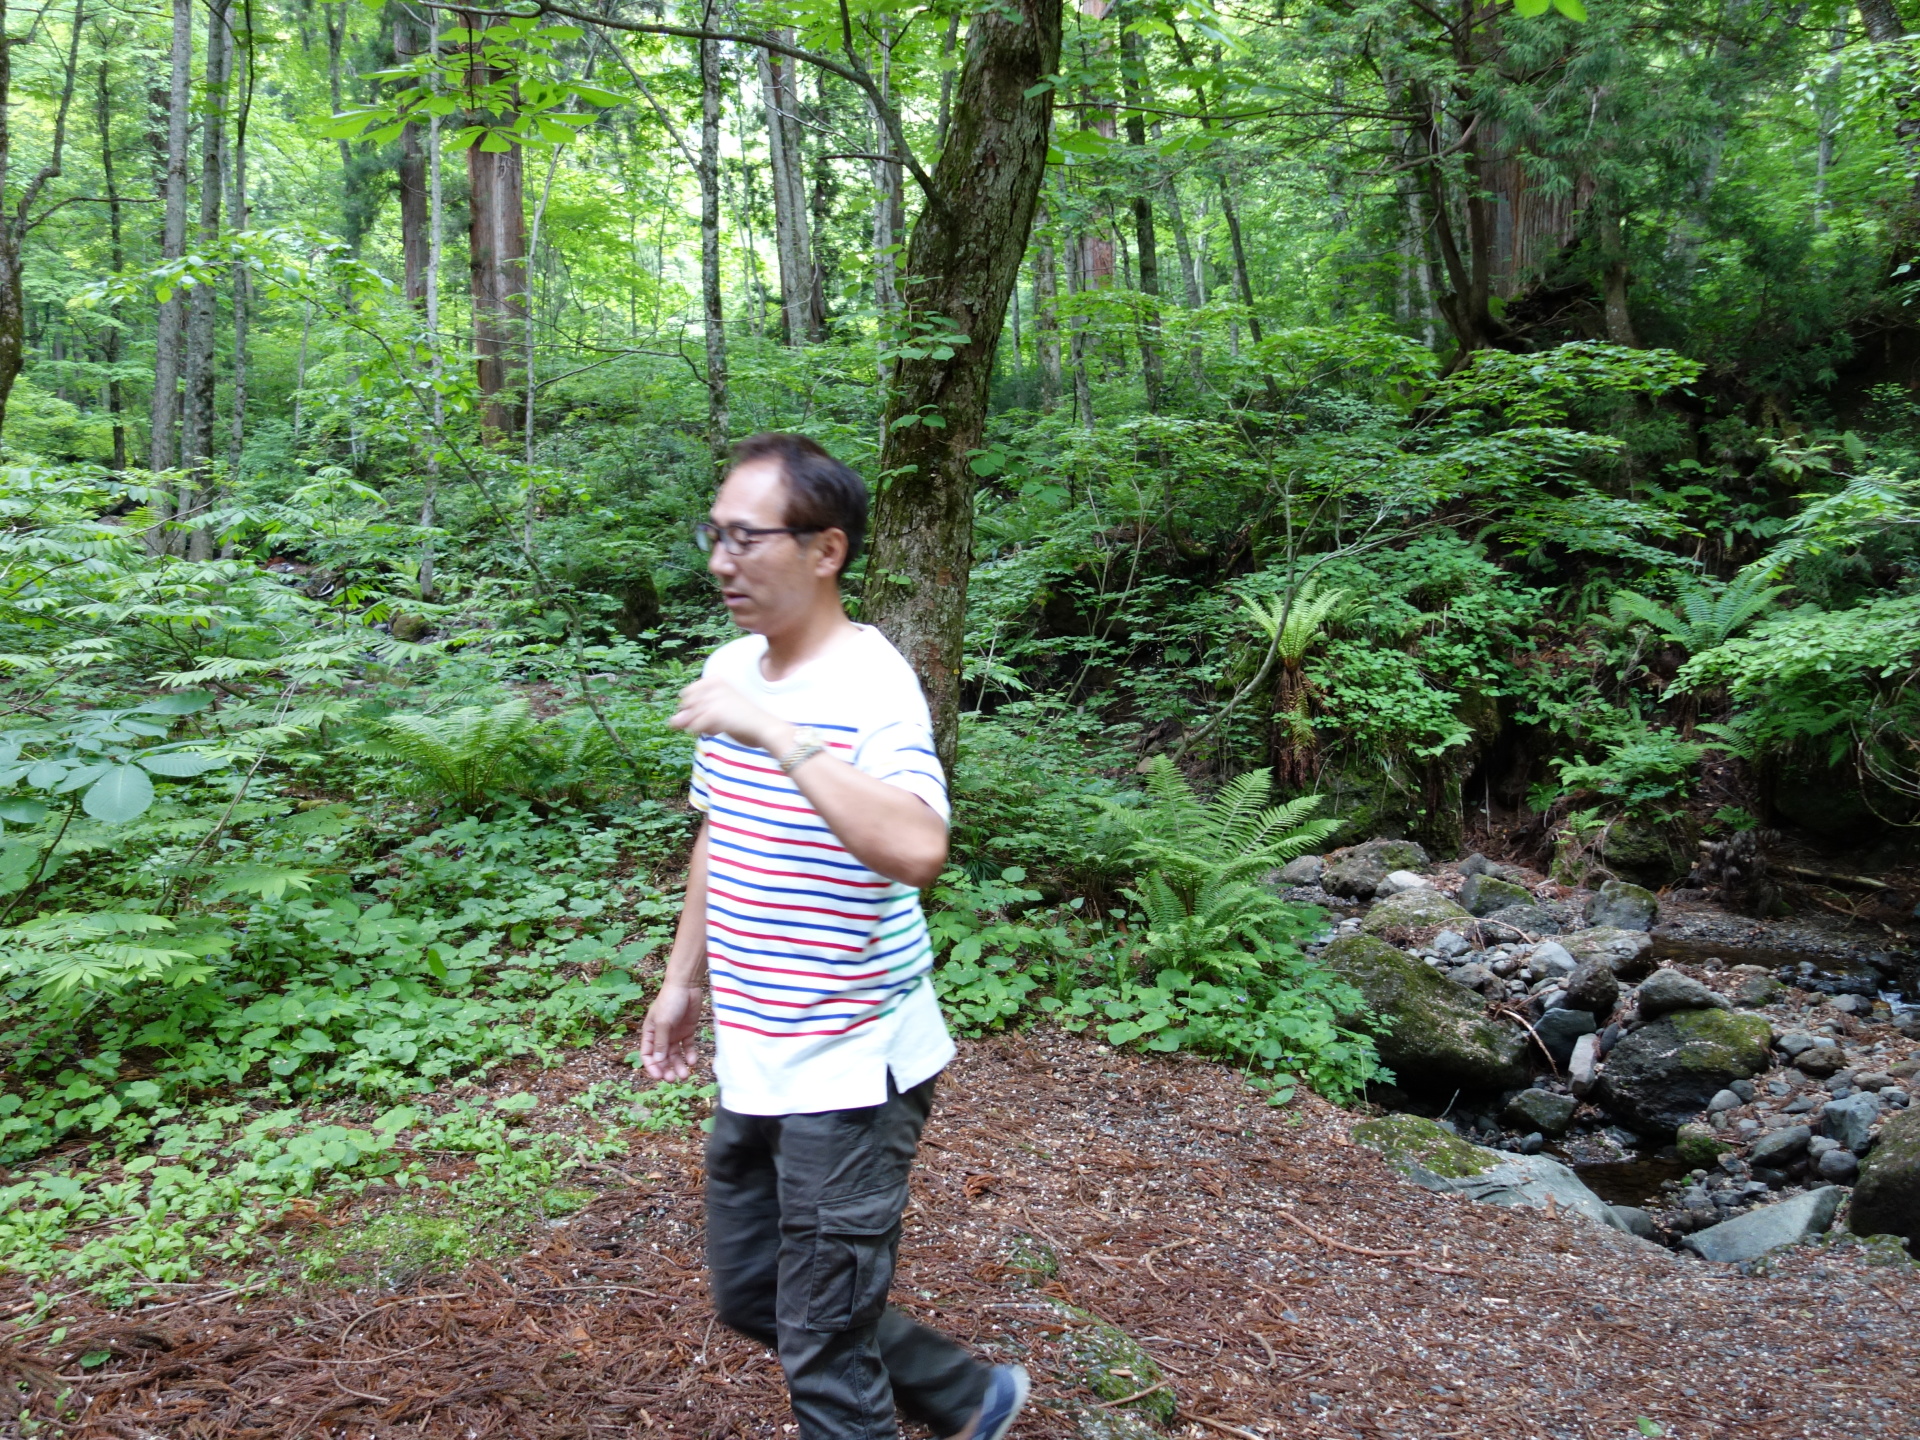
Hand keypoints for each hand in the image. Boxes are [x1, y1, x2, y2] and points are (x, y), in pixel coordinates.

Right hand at [640, 981, 703, 1081]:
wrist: (686, 985)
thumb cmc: (670, 1001)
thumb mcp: (663, 1022)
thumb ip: (661, 1042)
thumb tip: (658, 1061)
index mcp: (650, 1032)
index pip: (647, 1055)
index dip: (652, 1067)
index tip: (659, 1077)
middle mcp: (661, 1035)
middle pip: (662, 1058)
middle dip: (667, 1069)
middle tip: (674, 1079)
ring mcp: (675, 1034)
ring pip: (675, 1055)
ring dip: (679, 1066)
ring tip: (685, 1075)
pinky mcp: (688, 1031)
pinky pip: (688, 1047)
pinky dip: (690, 1055)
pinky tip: (693, 1061)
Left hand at [669, 677, 793, 755]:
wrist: (765, 728)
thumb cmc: (744, 721)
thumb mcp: (715, 715)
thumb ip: (692, 716)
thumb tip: (670, 722)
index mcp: (715, 679)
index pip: (686, 694)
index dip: (695, 709)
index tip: (716, 712)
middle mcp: (712, 684)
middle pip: (686, 706)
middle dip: (696, 717)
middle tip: (720, 720)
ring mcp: (713, 698)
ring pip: (690, 718)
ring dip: (703, 726)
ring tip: (723, 724)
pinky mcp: (714, 713)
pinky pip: (695, 727)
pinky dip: (704, 731)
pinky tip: (721, 729)